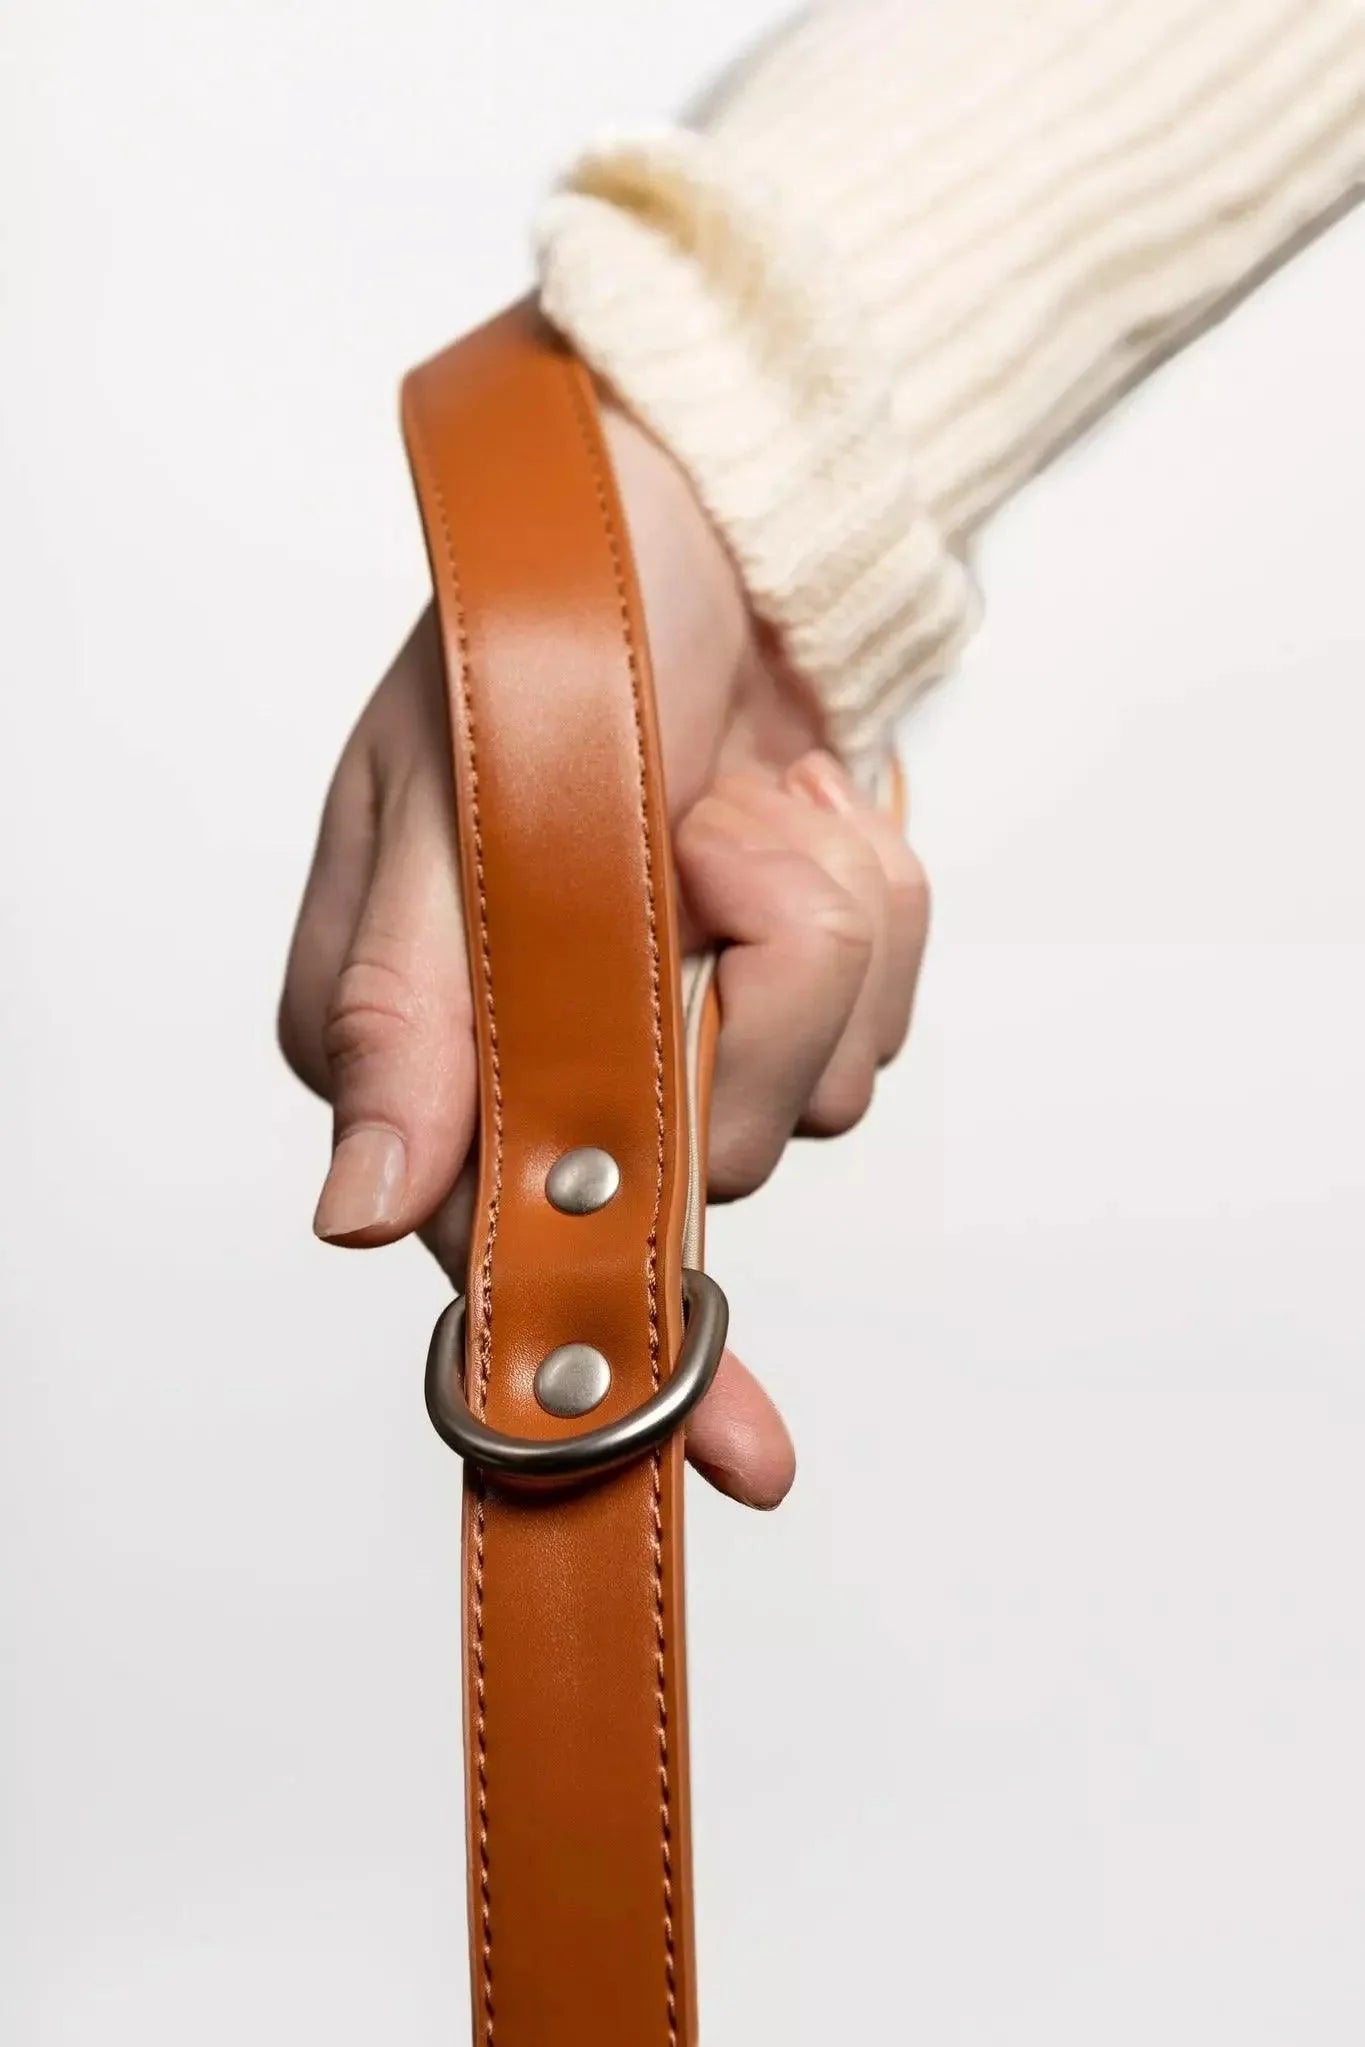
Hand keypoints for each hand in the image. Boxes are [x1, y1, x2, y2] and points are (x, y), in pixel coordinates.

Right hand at [279, 399, 928, 1507]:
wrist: (709, 512)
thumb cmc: (551, 629)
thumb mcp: (449, 809)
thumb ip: (408, 1022)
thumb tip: (362, 1221)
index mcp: (422, 1037)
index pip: (512, 1247)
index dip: (622, 1355)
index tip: (730, 1451)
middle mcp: (548, 1055)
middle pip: (704, 1167)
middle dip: (748, 1009)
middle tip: (713, 857)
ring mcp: (678, 1022)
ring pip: (815, 1088)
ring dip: (814, 928)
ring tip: (749, 806)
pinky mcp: (788, 979)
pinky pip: (883, 1013)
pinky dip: (872, 903)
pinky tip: (806, 813)